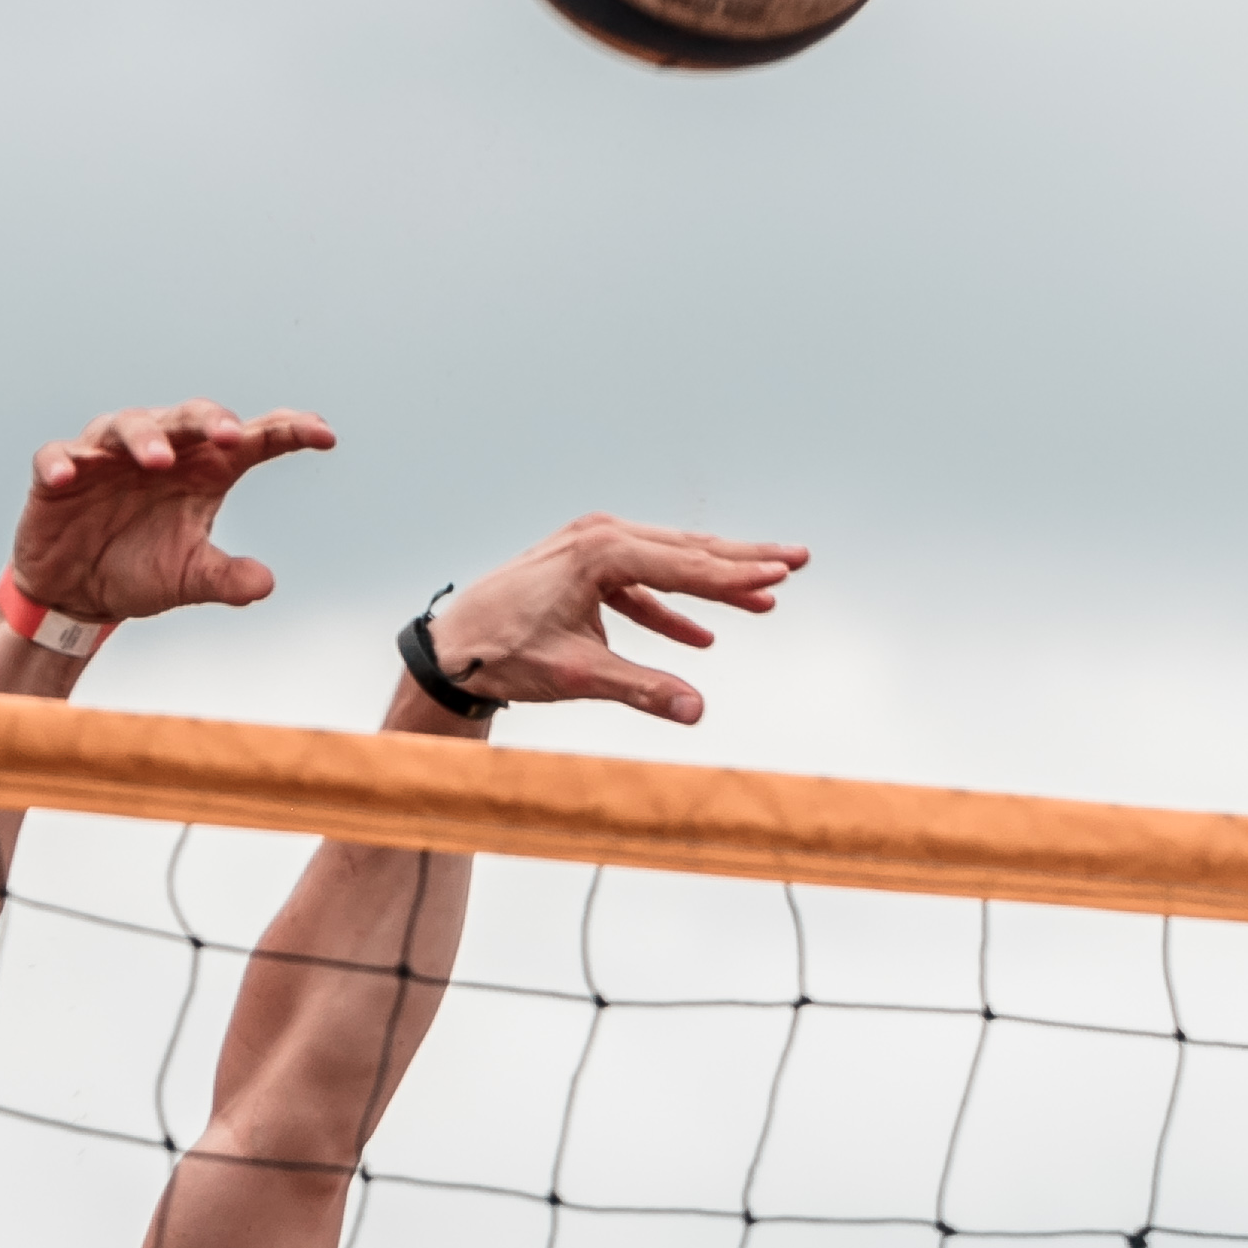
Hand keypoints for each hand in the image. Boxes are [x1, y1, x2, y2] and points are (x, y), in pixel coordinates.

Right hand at [5, 400, 334, 630]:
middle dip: (211, 421)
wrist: (75, 594)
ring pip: (127, 425)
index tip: (325, 435)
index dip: (289, 430)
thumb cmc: (138, 570)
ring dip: (145, 438)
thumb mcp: (186, 578)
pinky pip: (57, 454)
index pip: (252, 438)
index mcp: (202, 470)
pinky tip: (67, 475)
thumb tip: (265, 584)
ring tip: (159, 461)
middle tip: (231, 436)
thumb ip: (224, 578)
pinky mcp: (59, 471)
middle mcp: (161, 450)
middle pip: (189, 418)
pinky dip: (61, 461)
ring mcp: (107, 456)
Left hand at [408, 512, 803, 729]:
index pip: (686, 563)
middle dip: (744, 559)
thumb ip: (641, 689)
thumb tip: (697, 711)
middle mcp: (598, 536)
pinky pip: (638, 584)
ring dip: (713, 583)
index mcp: (601, 551)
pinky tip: (700, 635)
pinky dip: (667, 607)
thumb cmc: (504, 656)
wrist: (449, 648)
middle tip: (799, 559)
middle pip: (686, 548)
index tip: (786, 574)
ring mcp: (588, 545)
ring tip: (765, 596)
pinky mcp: (580, 566)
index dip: (740, 574)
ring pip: (667, 562)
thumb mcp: (578, 674)